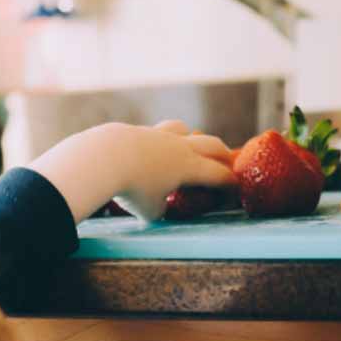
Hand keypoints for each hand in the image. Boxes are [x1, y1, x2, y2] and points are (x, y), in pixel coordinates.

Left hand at [28, 121, 234, 221]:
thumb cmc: (132, 189)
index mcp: (190, 167)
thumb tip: (158, 206)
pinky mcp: (138, 131)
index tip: (236, 187)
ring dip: (192, 137)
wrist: (104, 158)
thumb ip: (160, 209)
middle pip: (211, 144)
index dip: (230, 182)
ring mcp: (158, 135)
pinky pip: (157, 132)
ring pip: (183, 129)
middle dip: (222, 154)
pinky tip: (152, 148)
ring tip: (190, 145)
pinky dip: (161, 140)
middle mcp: (179, 147)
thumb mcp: (150, 211)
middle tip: (228, 160)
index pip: (218, 174)